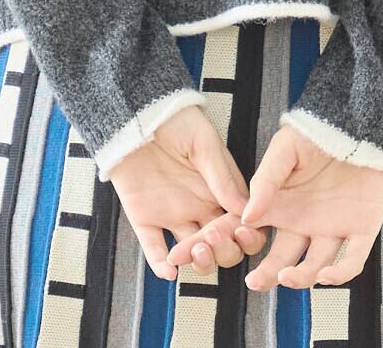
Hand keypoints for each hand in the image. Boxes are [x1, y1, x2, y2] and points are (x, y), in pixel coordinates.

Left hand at [105, 105, 264, 281]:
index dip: (242, 234)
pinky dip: (159, 264)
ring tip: (190, 253)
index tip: (240, 233)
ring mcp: (172, 213)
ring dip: (196, 261)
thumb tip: (245, 208)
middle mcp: (199, 207)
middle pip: (220, 246)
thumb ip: (221, 176)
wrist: (137, 113)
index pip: (238, 225)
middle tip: (211, 240)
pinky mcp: (145, 217)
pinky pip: (153, 248)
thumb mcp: (204, 143)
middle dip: (221, 251)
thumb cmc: (176, 120)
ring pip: (191, 253)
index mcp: (218, 190)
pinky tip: (167, 269)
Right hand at [165, 124, 382, 290]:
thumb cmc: (317, 133)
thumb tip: (245, 215)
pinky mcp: (361, 231)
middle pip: (283, 259)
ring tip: (287, 276)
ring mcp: (331, 229)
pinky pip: (352, 260)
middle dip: (267, 274)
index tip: (220, 254)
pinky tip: (326, 275)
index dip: (238, 245)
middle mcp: (303, 222)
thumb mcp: (284, 150)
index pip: (254, 232)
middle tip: (254, 282)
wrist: (357, 124)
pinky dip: (341, 273)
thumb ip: (265, 181)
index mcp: (281, 205)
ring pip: (314, 265)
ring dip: (301, 277)